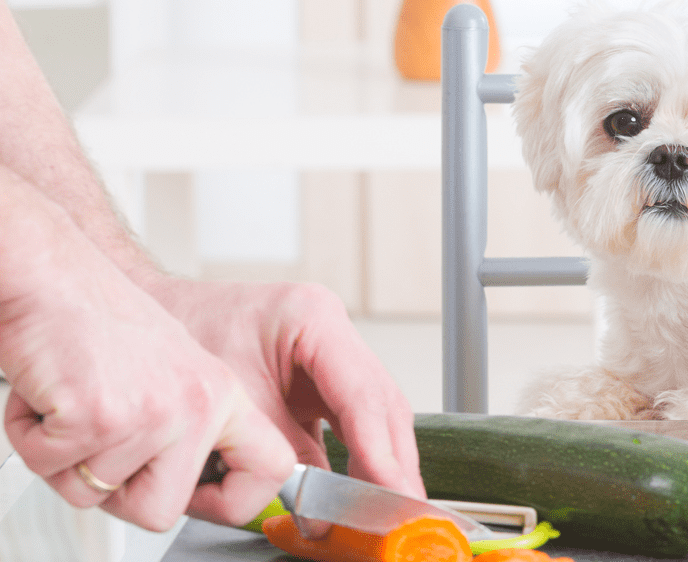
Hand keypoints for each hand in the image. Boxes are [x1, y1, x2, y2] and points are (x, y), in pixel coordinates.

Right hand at [0, 193, 294, 530]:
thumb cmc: (99, 324)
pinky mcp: (102, 415)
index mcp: (223, 397)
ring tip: (71, 400)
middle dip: (113, 493)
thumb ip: (191, 429)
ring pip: (94, 494)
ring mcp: (154, 411)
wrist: (52, 276)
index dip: (237, 501)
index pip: (270, 468)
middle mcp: (199, 405)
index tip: (207, 499)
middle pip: (160, 511)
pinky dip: (30, 438)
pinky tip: (47, 394)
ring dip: (63, 458)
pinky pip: (50, 468)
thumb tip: (199, 491)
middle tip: (95, 441)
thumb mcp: (173, 372)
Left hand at [142, 278, 425, 499]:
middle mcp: (331, 334)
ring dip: (383, 464)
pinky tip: (363, 491)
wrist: (145, 322)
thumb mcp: (227, 398)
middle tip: (402, 508)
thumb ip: (277, 449)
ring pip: (378, 418)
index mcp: (313, 318)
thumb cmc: (178, 339)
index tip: (390, 488)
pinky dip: (359, 461)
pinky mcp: (320, 386)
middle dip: (394, 462)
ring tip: (387, 507)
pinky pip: (353, 427)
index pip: (361, 395)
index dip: (379, 449)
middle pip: (383, 407)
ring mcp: (330, 360)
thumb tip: (314, 503)